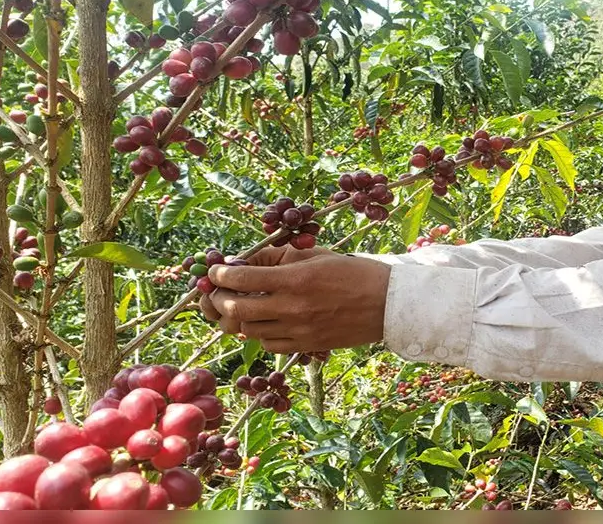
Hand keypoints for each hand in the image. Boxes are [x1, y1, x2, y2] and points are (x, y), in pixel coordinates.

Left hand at [201, 254, 390, 353]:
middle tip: (220, 291)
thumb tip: (244, 261)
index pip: (242, 278)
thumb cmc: (353, 272)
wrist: (387, 304)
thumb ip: (277, 258)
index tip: (215, 272)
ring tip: (245, 306)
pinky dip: (262, 334)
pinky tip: (268, 322)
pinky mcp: (307, 346)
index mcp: (295, 279)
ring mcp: (299, 331)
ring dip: (241, 318)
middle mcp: (293, 308)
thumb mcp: (315, 256)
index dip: (221, 275)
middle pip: (237, 310)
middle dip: (221, 300)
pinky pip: (270, 345)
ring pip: (249, 331)